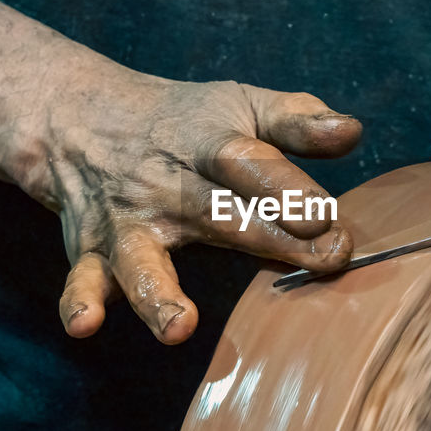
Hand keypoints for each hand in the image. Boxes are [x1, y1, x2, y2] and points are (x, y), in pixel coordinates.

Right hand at [30, 68, 361, 343]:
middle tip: (322, 261)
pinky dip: (79, 300)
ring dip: (158, 294)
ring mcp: (128, 223)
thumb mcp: (242, 105)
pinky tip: (85, 324)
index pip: (251, 165)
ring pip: (142, 260)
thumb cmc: (186, 122)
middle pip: (219, 217)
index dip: (288, 189)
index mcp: (210, 146)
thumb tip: (352, 132)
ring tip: (179, 326)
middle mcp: (168, 187)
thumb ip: (297, 121)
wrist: (81, 116)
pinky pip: (83, 277)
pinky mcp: (93, 251)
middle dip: (270, 240)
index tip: (327, 218)